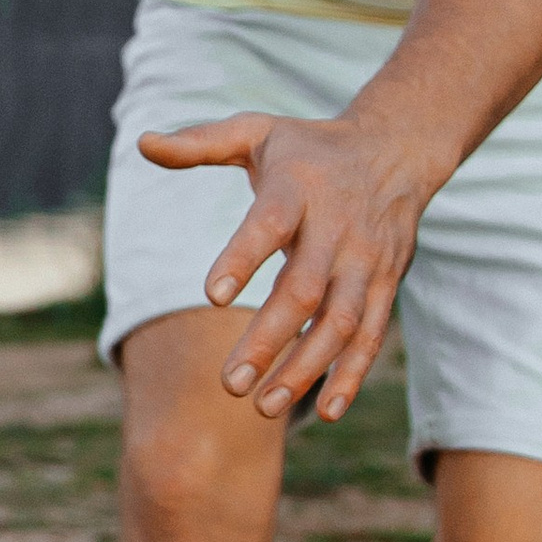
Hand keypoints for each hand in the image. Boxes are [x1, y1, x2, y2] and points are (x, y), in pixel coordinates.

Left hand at [137, 105, 435, 422]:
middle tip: (229, 385)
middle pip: (305, 289)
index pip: (271, 223)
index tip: (212, 297)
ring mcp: (367, 261)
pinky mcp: (387, 284)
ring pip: (341, 322)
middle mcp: (338, 227)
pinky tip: (325, 411)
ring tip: (264, 406)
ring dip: (306, 368)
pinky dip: (352, 374)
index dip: (243, 258)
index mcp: (299, 187)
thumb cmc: (308, 147)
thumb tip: (144, 144)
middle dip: (268, 340)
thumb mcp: (256, 131)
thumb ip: (199, 143)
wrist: (397, 148)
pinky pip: (372, 335)